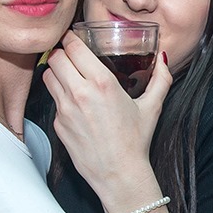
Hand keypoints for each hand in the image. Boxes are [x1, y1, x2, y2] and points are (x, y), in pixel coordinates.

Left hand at [42, 32, 170, 208]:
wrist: (119, 174)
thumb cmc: (135, 141)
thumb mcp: (153, 107)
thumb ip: (161, 79)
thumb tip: (163, 59)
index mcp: (102, 83)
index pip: (73, 47)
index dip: (71, 39)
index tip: (74, 38)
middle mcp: (80, 93)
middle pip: (55, 57)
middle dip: (62, 53)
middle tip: (70, 56)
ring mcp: (65, 110)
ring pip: (48, 76)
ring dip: (56, 72)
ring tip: (68, 75)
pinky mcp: (58, 124)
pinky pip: (53, 100)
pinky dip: (60, 96)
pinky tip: (74, 103)